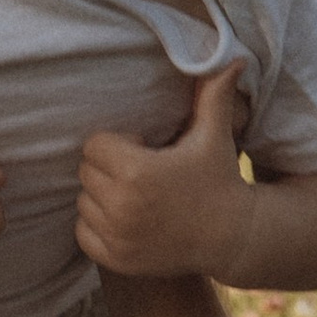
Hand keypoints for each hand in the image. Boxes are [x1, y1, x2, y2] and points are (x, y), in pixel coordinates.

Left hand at [76, 64, 258, 281]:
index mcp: (138, 171)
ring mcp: (117, 237)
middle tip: (141, 171)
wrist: (233, 238)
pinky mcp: (115, 259)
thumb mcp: (215, 135)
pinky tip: (130, 218)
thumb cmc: (220, 179)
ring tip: (136, 194)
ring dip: (102, 195)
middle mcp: (122, 207)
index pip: (95, 145)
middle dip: (109, 167)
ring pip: (83, 202)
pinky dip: (99, 225)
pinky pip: (83, 231)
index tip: (144, 148)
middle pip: (87, 172)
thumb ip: (213, 95)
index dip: (118, 143)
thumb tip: (232, 57)